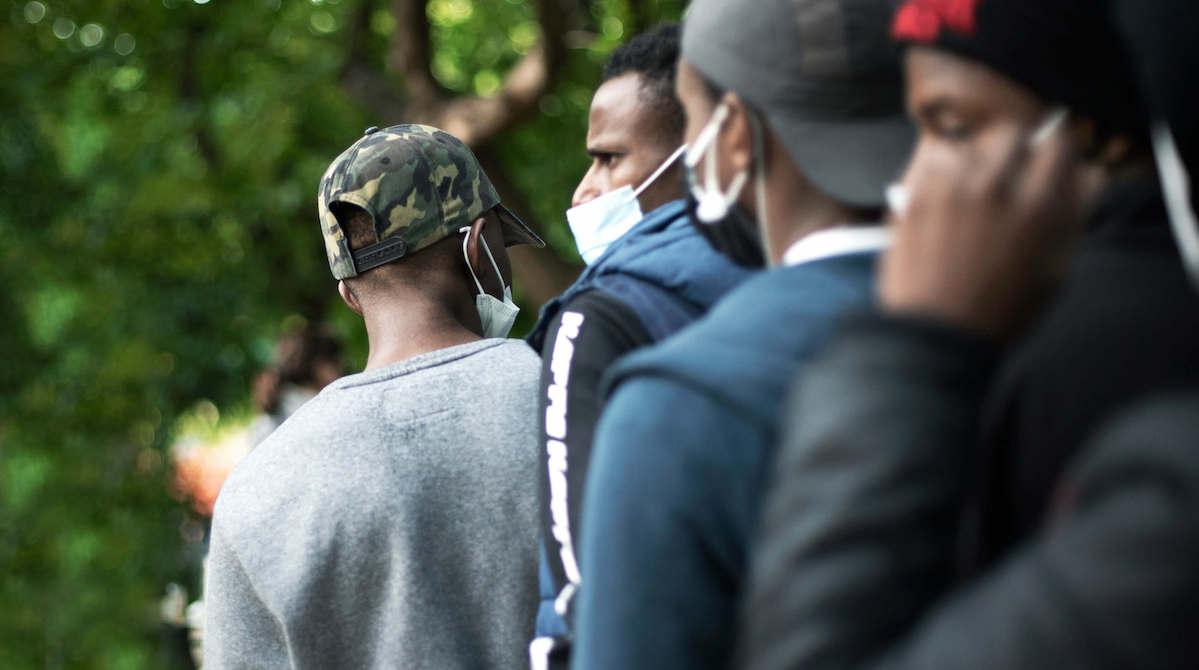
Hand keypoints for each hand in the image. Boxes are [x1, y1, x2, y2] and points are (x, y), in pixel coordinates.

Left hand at [880, 120, 1083, 339]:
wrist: (936, 338)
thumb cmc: (1000, 313)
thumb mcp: (1054, 271)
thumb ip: (1073, 217)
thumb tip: (1088, 176)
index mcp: (1036, 208)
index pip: (1058, 145)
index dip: (1057, 152)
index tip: (1050, 163)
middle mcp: (992, 190)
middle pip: (1010, 135)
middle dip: (1014, 151)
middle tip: (1010, 176)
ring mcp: (947, 192)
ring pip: (968, 145)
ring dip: (975, 160)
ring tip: (973, 189)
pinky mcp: (914, 200)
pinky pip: (931, 160)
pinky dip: (941, 168)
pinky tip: (945, 193)